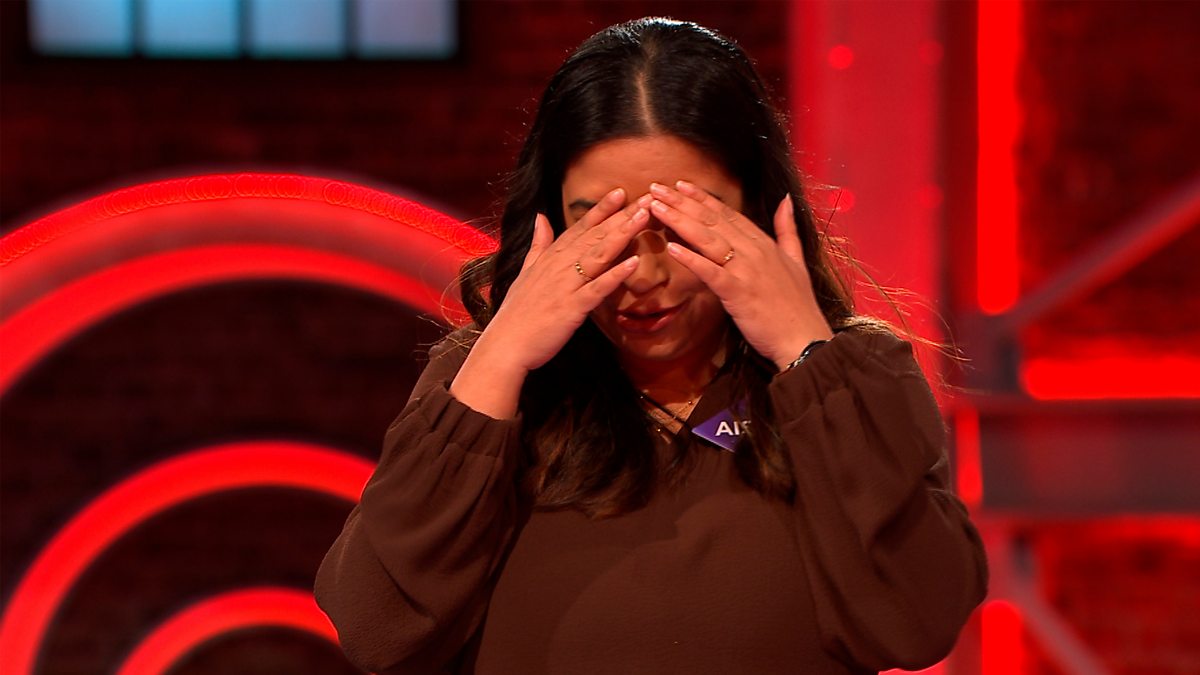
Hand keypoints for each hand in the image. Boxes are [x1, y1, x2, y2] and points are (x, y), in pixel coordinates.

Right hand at [451, 189, 649, 416]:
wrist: (505, 345)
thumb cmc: (517, 313)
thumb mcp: (526, 272)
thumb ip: (538, 244)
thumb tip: (540, 218)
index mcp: (551, 258)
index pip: (580, 228)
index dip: (601, 210)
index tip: (620, 192)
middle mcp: (559, 266)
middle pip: (595, 236)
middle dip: (621, 216)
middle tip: (646, 197)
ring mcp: (566, 286)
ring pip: (598, 254)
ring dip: (622, 234)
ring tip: (643, 217)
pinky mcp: (572, 307)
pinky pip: (597, 288)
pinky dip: (615, 275)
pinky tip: (633, 262)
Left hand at [649, 181, 833, 369]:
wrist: (804, 337)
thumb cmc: (797, 306)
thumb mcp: (797, 260)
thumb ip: (787, 229)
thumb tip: (785, 200)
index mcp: (764, 243)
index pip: (728, 214)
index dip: (702, 198)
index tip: (681, 185)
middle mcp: (754, 251)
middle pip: (713, 221)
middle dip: (682, 202)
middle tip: (656, 188)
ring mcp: (746, 270)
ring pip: (708, 239)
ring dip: (680, 221)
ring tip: (657, 208)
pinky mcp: (738, 292)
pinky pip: (710, 272)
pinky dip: (691, 259)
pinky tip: (671, 248)